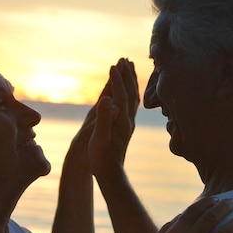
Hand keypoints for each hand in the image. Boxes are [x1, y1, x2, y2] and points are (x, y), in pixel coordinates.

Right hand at [89, 59, 138, 177]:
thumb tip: (107, 99)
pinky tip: (129, 90)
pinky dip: (131, 91)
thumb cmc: (101, 157)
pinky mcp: (127, 126)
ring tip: (129, 67)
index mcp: (121, 120)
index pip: (121, 95)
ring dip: (131, 81)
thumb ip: (104, 118)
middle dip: (127, 75)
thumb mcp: (99, 138)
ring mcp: (129, 123)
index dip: (117, 80)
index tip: (114, 65)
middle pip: (131, 92)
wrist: (111, 173)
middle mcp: (128, 120)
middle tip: (123, 59)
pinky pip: (132, 104)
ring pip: (134, 97)